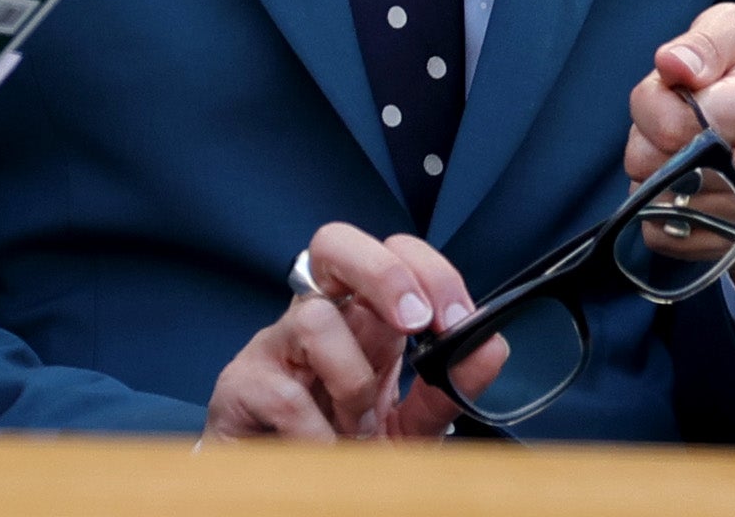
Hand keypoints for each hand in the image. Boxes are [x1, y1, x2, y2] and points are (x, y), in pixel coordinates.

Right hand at [201, 222, 504, 442]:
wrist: (286, 496)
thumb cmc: (344, 450)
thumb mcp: (410, 424)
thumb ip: (449, 388)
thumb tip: (492, 344)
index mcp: (362, 319)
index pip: (392, 253)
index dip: (428, 271)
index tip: (458, 318)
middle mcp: (317, 318)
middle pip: (335, 243)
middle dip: (382, 271)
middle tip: (414, 320)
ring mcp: (276, 347)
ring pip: (314, 318)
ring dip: (351, 381)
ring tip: (356, 428)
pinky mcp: (242, 384)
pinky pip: (286, 394)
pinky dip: (320, 433)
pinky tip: (326, 451)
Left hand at [625, 4, 734, 311]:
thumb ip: (703, 42)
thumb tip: (670, 66)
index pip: (668, 122)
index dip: (652, 103)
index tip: (673, 93)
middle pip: (653, 164)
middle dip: (647, 139)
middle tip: (677, 126)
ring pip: (653, 201)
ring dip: (654, 176)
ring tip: (687, 154)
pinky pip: (663, 237)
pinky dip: (660, 213)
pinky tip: (687, 189)